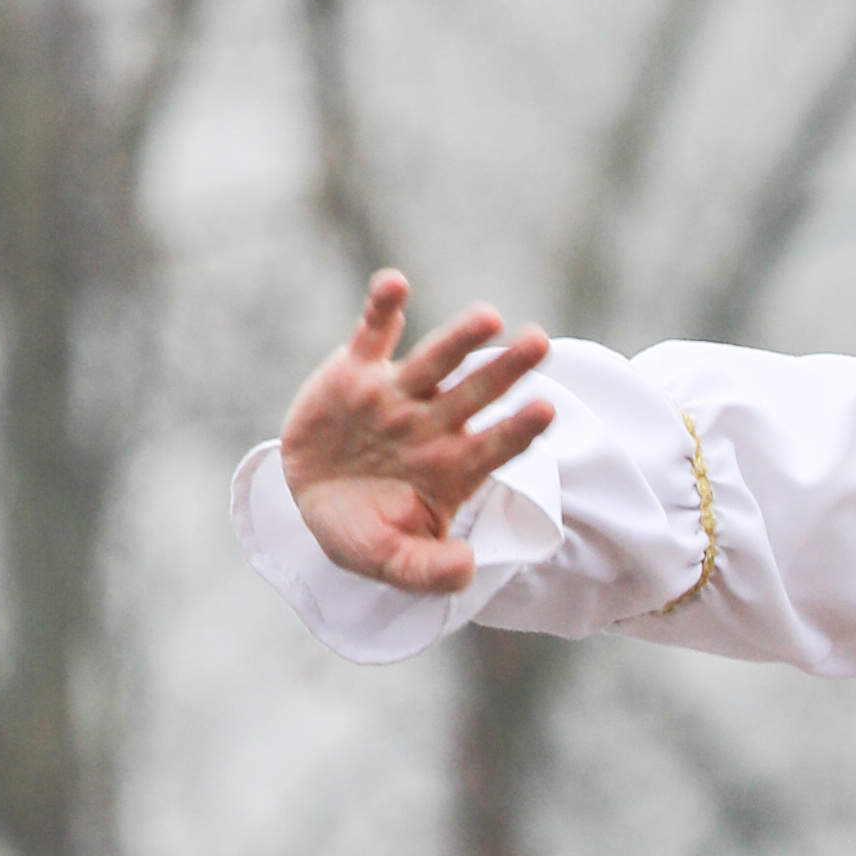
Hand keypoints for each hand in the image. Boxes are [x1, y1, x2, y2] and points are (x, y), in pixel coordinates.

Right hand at [278, 273, 556, 594]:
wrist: (310, 499)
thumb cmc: (363, 530)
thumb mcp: (389, 560)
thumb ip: (427, 569)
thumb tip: (467, 570)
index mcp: (453, 466)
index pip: (496, 445)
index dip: (519, 429)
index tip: (546, 410)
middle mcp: (432, 424)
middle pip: (476, 392)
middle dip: (507, 370)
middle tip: (540, 344)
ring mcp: (397, 394)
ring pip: (436, 360)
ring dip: (460, 337)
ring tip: (489, 317)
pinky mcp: (356, 371)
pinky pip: (373, 334)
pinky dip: (383, 308)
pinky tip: (395, 285)